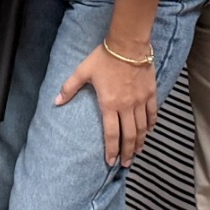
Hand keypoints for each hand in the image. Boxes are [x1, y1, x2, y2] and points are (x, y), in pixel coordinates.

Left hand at [57, 41, 158, 165]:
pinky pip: (152, 113)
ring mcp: (140, 101)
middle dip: (127, 152)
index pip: (111, 133)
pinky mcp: (150, 93)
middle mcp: (126, 106)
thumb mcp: (82, 72)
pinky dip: (151, 124)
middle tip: (126, 164)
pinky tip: (150, 132)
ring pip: (143, 128)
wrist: (128, 45)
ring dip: (140, 142)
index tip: (111, 162)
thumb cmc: (104, 57)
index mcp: (109, 104)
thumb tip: (56, 101)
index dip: (111, 149)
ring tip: (137, 153)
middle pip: (129, 135)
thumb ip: (69, 88)